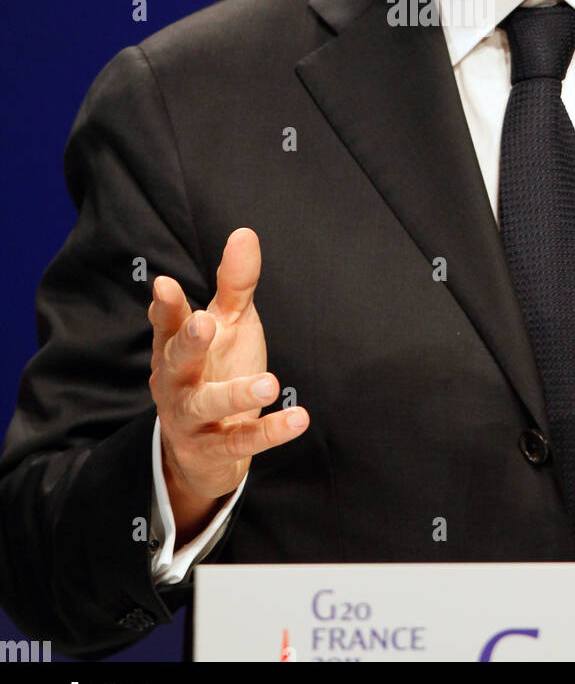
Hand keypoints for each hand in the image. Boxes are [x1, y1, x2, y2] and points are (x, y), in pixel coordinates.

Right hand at [148, 227, 308, 540]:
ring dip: (236, 394)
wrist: (203, 451)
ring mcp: (191, 418)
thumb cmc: (216, 370)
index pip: (167, 322)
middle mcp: (176, 381)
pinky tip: (299, 418)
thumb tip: (245, 232)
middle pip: (177, 361)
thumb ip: (234, 283)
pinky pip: (241, 441)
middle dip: (189, 342)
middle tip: (206, 324)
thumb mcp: (228, 324)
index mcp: (175, 347)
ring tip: (270, 383)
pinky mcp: (214, 449)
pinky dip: (270, 431)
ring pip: (206, 405)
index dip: (166, 305)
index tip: (165, 284)